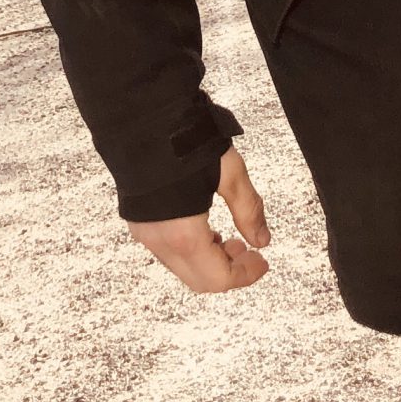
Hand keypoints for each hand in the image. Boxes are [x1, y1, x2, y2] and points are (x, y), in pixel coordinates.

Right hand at [127, 147, 271, 293]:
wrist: (139, 120)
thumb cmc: (183, 142)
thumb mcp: (229, 172)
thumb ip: (248, 209)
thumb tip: (262, 239)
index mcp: (184, 235)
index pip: (219, 279)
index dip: (246, 275)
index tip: (262, 262)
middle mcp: (160, 242)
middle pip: (200, 280)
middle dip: (229, 271)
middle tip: (249, 252)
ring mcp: (145, 234)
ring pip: (183, 268)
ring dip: (210, 261)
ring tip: (230, 237)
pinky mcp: (138, 223)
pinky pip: (169, 252)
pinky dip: (192, 251)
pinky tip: (206, 229)